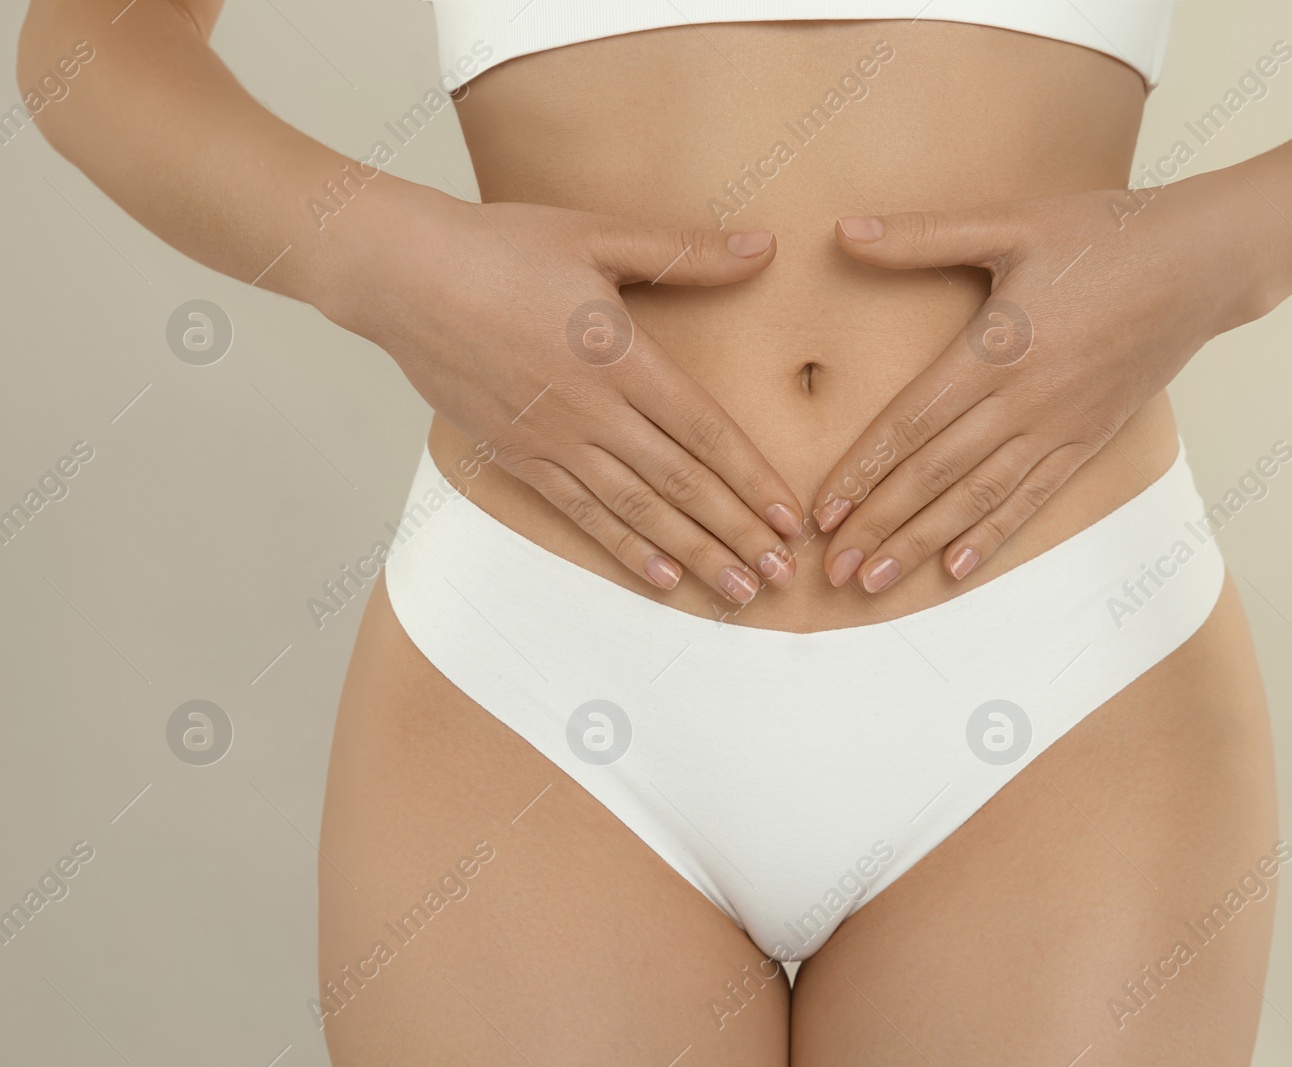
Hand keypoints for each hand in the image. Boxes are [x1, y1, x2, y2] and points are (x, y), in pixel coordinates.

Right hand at [323, 183, 805, 604]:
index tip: (792, 517)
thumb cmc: (500, 247)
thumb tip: (763, 247)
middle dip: (737, 532)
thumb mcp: (597, 235)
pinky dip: (624, 549)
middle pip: (680, 483)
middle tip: (782, 574)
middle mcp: (592, 410)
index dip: (753, 479)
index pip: (704, 431)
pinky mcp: (517, 458)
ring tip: (738, 591)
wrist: (400, 276)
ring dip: (693, 555)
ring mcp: (551, 440)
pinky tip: (661, 579)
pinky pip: (581, 514)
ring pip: (637, 511)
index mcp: (619, 355)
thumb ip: (684, 252)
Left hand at [809, 176, 1267, 591]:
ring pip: (979, 499)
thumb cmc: (1105, 234)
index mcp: (997, 348)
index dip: (865, 470)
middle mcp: (1026, 400)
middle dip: (880, 525)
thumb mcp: (1012, 222)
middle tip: (834, 570)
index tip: (823, 510)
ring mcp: (1061, 427)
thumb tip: (844, 231)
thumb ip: (925, 236)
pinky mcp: (1089, 440)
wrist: (1204, 264)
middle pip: (936, 475)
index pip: (914, 423)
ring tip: (877, 583)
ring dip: (923, 544)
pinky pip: (1033, 498)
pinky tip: (957, 569)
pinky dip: (993, 536)